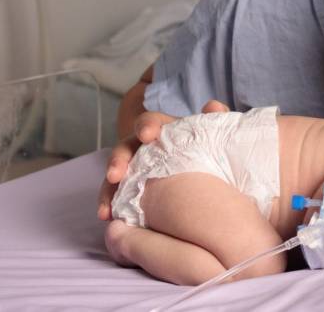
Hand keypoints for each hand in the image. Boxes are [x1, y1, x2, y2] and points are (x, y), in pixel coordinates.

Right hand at [96, 99, 229, 219]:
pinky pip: (118, 197)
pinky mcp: (134, 191)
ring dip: (108, 189)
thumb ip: (216, 122)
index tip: (147, 135)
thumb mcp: (217, 138)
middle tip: (115, 174)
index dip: (146, 126)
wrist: (217, 183)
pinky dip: (110, 205)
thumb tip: (213, 106)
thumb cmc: (213, 154)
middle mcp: (146, 148)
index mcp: (166, 131)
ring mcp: (138, 170)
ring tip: (106, 208)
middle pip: (126, 148)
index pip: (151, 122)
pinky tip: (108, 217)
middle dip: (118, 160)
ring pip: (116, 175)